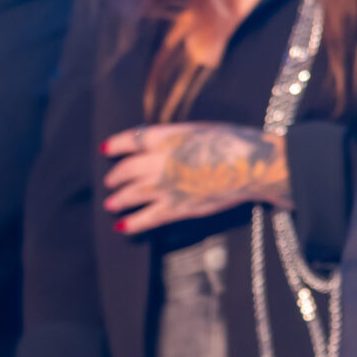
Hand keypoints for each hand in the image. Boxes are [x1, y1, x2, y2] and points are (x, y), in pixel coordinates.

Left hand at [102, 123, 289, 232]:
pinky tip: (122, 226)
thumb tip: (160, 145)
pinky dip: (132, 223)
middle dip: (116, 176)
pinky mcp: (175, 208)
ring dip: (118, 199)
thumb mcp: (200, 130)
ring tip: (111, 203)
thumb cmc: (233, 142)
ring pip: (130, 194)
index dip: (115, 145)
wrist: (251, 166)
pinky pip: (146, 218)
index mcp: (166, 138)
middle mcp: (158, 161)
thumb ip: (175, 138)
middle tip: (111, 181)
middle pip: (126, 169)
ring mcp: (165, 186)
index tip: (106, 149)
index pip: (130, 139)